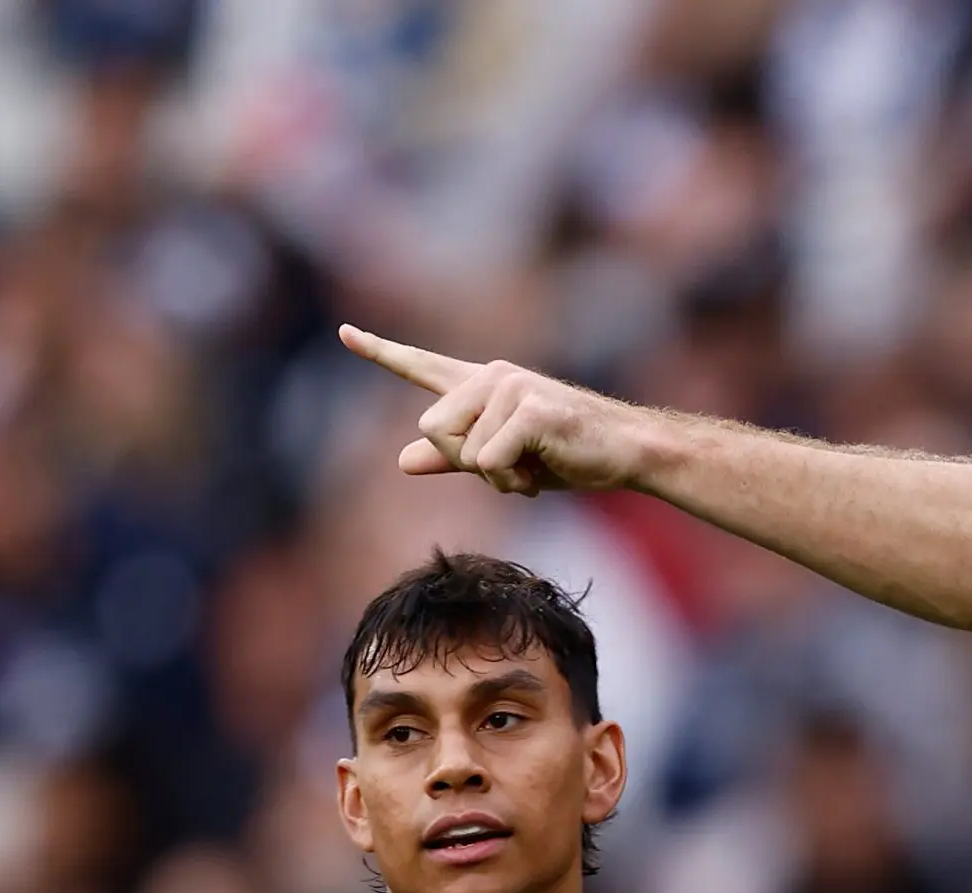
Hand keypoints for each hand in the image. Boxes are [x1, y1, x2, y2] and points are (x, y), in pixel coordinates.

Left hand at [338, 325, 645, 494]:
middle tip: (512, 468)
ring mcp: (512, 387)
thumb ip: (453, 457)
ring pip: (464, 451)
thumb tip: (403, 461)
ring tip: (533, 467)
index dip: (380, 352)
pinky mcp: (530, 408)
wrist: (626, 451)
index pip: (422, 366)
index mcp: (481, 385)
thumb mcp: (503, 460)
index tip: (345, 332)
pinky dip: (513, 480)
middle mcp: (492, 376)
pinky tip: (542, 471)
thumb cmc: (568, 453)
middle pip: (433, 429)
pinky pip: (490, 460)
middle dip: (466, 462)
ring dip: (496, 477)